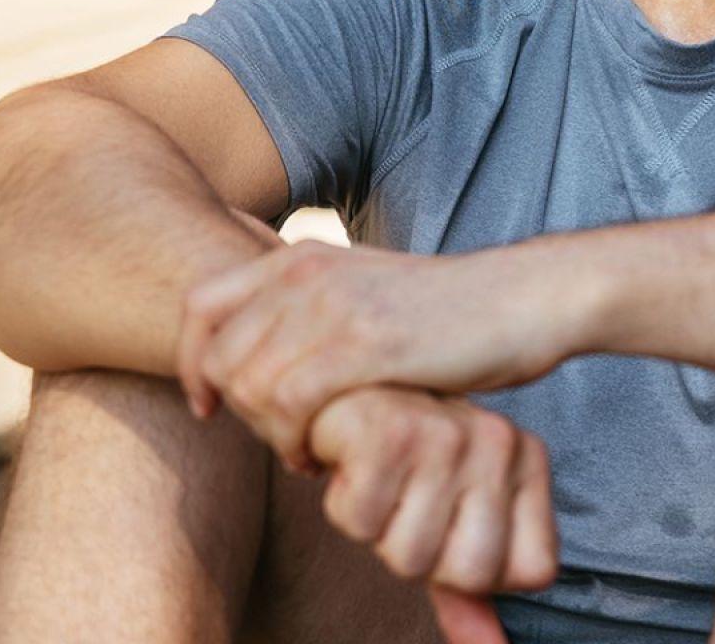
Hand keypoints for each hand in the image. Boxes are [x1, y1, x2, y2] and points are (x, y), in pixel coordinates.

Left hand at [179, 240, 577, 468]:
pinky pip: (288, 402)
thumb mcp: (364, 291)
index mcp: (302, 256)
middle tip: (280, 440)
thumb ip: (309, 309)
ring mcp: (335, 305)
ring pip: (248, 384)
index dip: (192, 363)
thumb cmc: (445, 311)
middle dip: (238, 412)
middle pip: (219, 356)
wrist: (522, 299)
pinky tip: (322, 458)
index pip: (200, 305)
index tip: (211, 408)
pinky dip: (293, 443)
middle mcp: (307, 272)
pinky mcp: (366, 344)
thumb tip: (255, 352)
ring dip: (266, 434)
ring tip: (304, 452)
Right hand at [309, 386, 559, 643]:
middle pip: (472, 571)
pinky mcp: (392, 431)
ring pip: (410, 555)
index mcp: (527, 459)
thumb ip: (474, 591)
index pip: (532, 571)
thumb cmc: (401, 457)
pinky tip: (354, 464)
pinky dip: (344, 502)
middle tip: (408, 504)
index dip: (477, 566)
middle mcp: (499, 441)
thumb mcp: (450, 520)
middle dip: (424, 554)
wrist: (340, 383)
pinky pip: (361, 521)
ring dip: (379, 530)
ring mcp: (449, 435)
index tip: (449, 523)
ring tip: (381, 481)